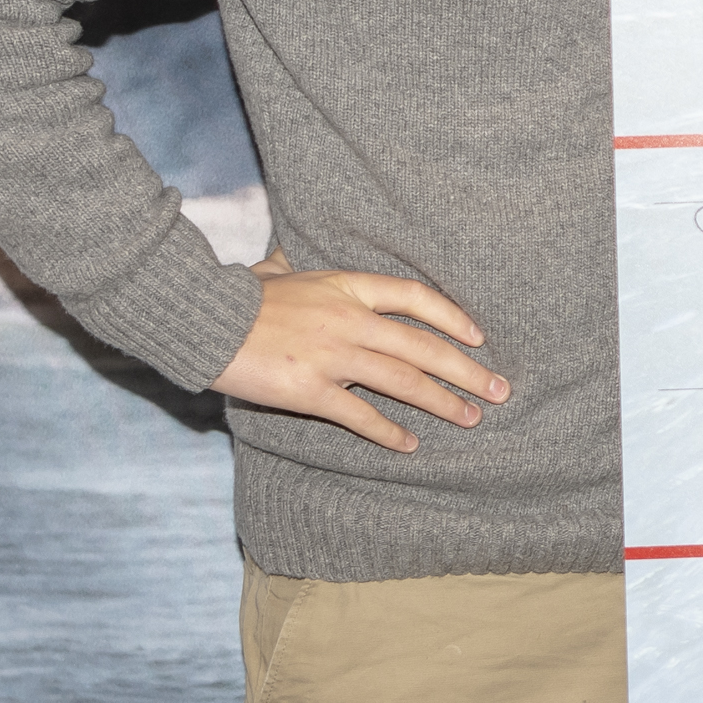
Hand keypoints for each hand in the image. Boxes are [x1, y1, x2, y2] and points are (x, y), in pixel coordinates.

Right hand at [209, 256, 504, 454]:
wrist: (202, 320)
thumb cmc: (238, 296)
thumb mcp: (277, 270)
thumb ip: (295, 268)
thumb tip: (286, 257)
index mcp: (348, 286)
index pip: (417, 298)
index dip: (454, 317)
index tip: (480, 337)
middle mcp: (350, 319)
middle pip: (423, 346)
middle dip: (467, 370)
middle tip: (500, 390)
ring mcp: (332, 356)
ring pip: (403, 382)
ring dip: (443, 403)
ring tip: (472, 418)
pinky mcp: (309, 390)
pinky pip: (359, 415)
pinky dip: (388, 433)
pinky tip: (411, 445)